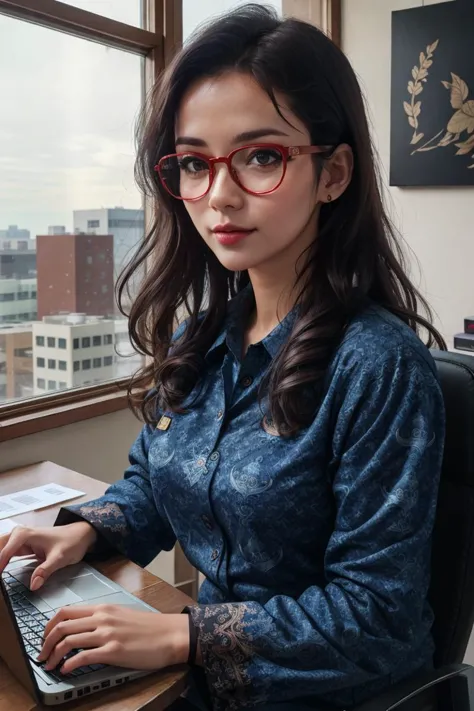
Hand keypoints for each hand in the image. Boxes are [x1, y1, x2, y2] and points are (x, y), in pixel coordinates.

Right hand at [0, 522, 97, 589]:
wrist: (81, 534)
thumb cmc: (71, 542)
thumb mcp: (60, 558)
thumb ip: (45, 571)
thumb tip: (33, 585)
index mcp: (26, 535)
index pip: (5, 552)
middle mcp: (20, 534)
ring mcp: (21, 538)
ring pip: (1, 547)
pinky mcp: (23, 545)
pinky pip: (6, 551)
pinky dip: (1, 559)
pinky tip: (0, 569)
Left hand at [38, 605, 189, 673]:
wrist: (170, 634)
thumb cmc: (149, 627)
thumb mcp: (122, 615)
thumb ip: (102, 619)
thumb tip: (84, 630)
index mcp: (103, 608)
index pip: (66, 611)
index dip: (49, 626)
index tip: (45, 638)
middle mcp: (102, 618)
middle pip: (61, 625)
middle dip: (46, 642)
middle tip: (42, 655)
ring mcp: (107, 634)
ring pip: (68, 640)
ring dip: (53, 655)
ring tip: (50, 665)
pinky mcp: (113, 650)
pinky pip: (83, 657)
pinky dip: (69, 664)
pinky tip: (66, 670)